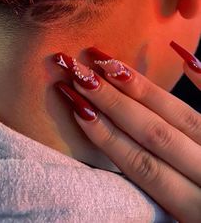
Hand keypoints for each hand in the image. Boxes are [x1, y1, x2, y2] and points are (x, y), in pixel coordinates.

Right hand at [54, 44, 200, 222]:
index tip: (75, 105)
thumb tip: (125, 157)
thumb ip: (163, 190)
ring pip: (180, 117)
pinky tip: (184, 57)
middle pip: (153, 134)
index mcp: (190, 207)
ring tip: (110, 64)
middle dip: (112, 103)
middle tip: (79, 72)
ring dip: (143, 89)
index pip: (140, 165)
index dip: (105, 136)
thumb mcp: (185, 218)